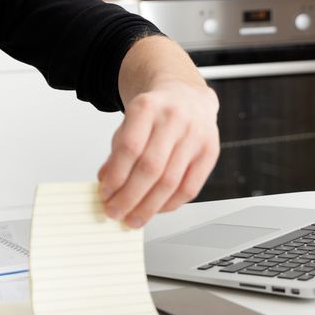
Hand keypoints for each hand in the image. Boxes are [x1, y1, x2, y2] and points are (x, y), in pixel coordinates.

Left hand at [98, 80, 219, 227]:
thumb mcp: (129, 123)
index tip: (105, 195)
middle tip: (115, 212)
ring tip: (133, 218)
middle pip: (150, 168)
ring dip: (148, 207)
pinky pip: (190, 188)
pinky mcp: (210, 151)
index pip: (129, 148)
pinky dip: (170, 204)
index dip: (116, 177)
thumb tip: (107, 185)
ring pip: (171, 182)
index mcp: (147, 107)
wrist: (186, 95)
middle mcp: (174, 119)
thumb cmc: (155, 113)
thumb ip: (117, 152)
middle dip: (129, 197)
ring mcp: (195, 135)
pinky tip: (156, 209)